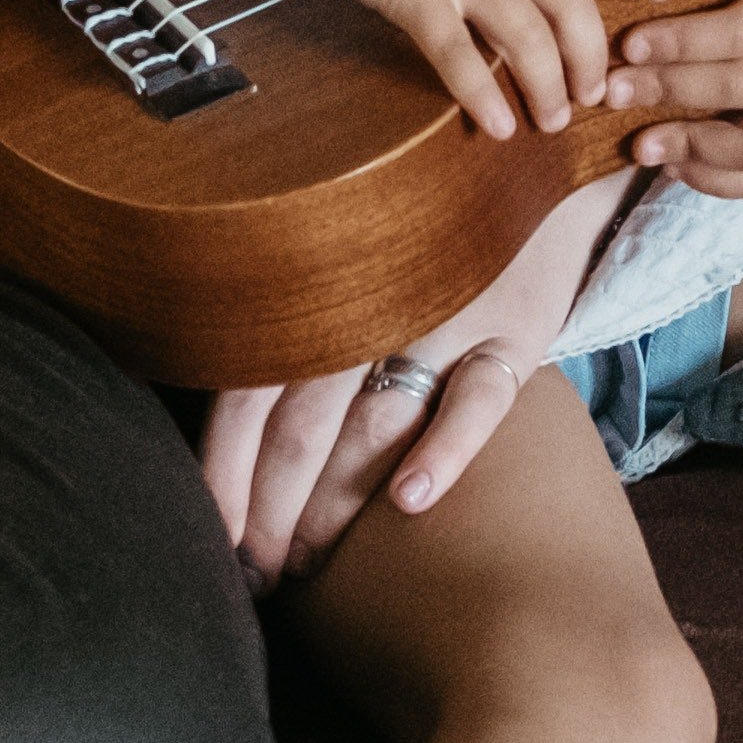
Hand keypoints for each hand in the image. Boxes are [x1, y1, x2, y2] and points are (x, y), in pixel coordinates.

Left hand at [199, 173, 631, 575]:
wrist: (529, 166)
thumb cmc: (414, 238)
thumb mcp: (345, 260)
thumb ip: (289, 327)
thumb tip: (217, 426)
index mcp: (316, 288)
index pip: (247, 390)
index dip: (225, 468)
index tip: (212, 537)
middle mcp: (369, 303)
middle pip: (302, 422)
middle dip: (270, 508)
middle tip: (256, 575)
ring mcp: (444, 318)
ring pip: (374, 422)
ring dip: (336, 503)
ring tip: (306, 564)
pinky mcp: (514, 333)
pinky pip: (480, 396)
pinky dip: (446, 446)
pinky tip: (412, 501)